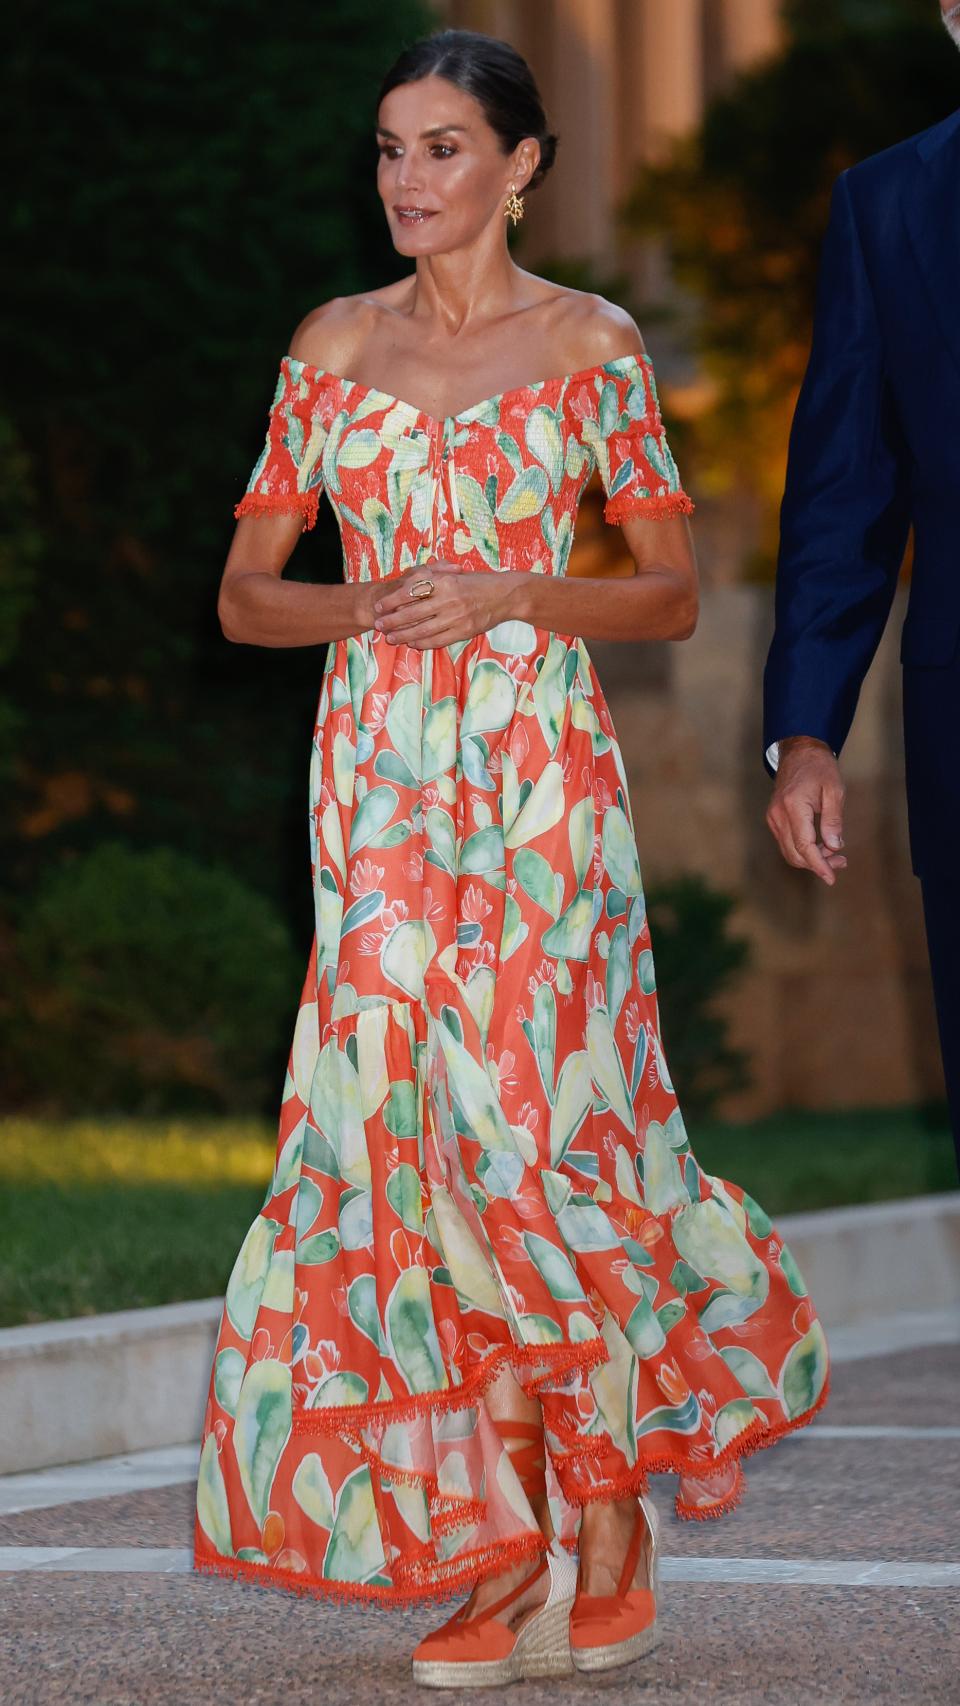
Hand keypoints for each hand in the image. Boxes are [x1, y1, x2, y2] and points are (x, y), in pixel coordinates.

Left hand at [371, 562, 522, 648]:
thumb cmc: (477, 582)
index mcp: (444, 581)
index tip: (379, 606)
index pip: (410, 592)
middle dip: (392, 621)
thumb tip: (407, 582)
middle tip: (378, 625)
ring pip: (423, 630)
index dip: (391, 600)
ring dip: (403, 635)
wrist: (505, 595)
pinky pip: (438, 640)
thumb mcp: (454, 573)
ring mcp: (456, 617)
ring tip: (390, 638)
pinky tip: (412, 643)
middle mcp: (449, 599)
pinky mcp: (464, 631)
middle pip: (412, 613)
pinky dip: (422, 643)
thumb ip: (432, 577)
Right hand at [765, 736, 847, 886]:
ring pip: (790, 852)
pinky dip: (803, 850)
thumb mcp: (834, 790)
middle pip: (795, 854)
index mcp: (793, 806)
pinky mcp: (774, 819)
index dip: (818, 865)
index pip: (804, 845)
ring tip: (835, 854)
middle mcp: (778, 815)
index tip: (831, 877)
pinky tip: (821, 846)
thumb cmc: (819, 768)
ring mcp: (773, 818)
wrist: (799, 752)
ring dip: (811, 859)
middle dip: (818, 864)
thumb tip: (834, 846)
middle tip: (841, 862)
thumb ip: (833, 820)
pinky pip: (787, 843)